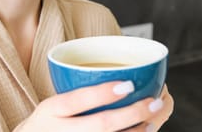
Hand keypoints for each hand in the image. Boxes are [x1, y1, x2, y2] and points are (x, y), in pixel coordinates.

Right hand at [14, 81, 173, 131]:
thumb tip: (122, 76)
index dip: (103, 93)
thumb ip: (78, 94)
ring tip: (154, 117)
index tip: (128, 84)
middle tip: (153, 101)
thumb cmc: (48, 124)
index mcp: (52, 110)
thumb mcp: (53, 104)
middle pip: (100, 125)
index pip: (77, 100)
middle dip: (131, 114)